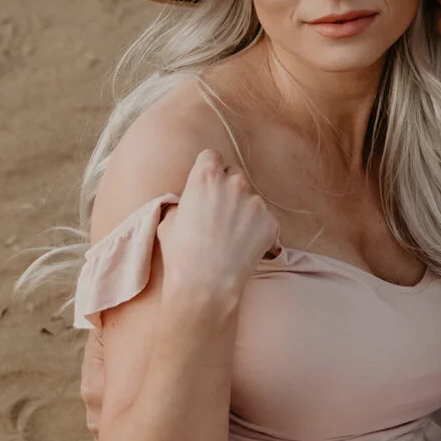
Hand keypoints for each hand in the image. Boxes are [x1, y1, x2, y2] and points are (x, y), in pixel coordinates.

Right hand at [155, 150, 280, 310]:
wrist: (206, 283)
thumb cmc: (181, 253)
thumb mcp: (168, 221)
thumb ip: (183, 203)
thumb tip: (188, 203)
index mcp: (206, 176)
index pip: (211, 156)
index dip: (208, 170)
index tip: (207, 185)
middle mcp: (234, 182)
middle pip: (234, 173)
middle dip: (228, 188)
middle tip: (219, 213)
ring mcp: (255, 201)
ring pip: (250, 197)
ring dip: (243, 209)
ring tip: (231, 235)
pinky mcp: (271, 221)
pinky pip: (264, 219)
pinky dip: (257, 229)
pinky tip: (243, 246)